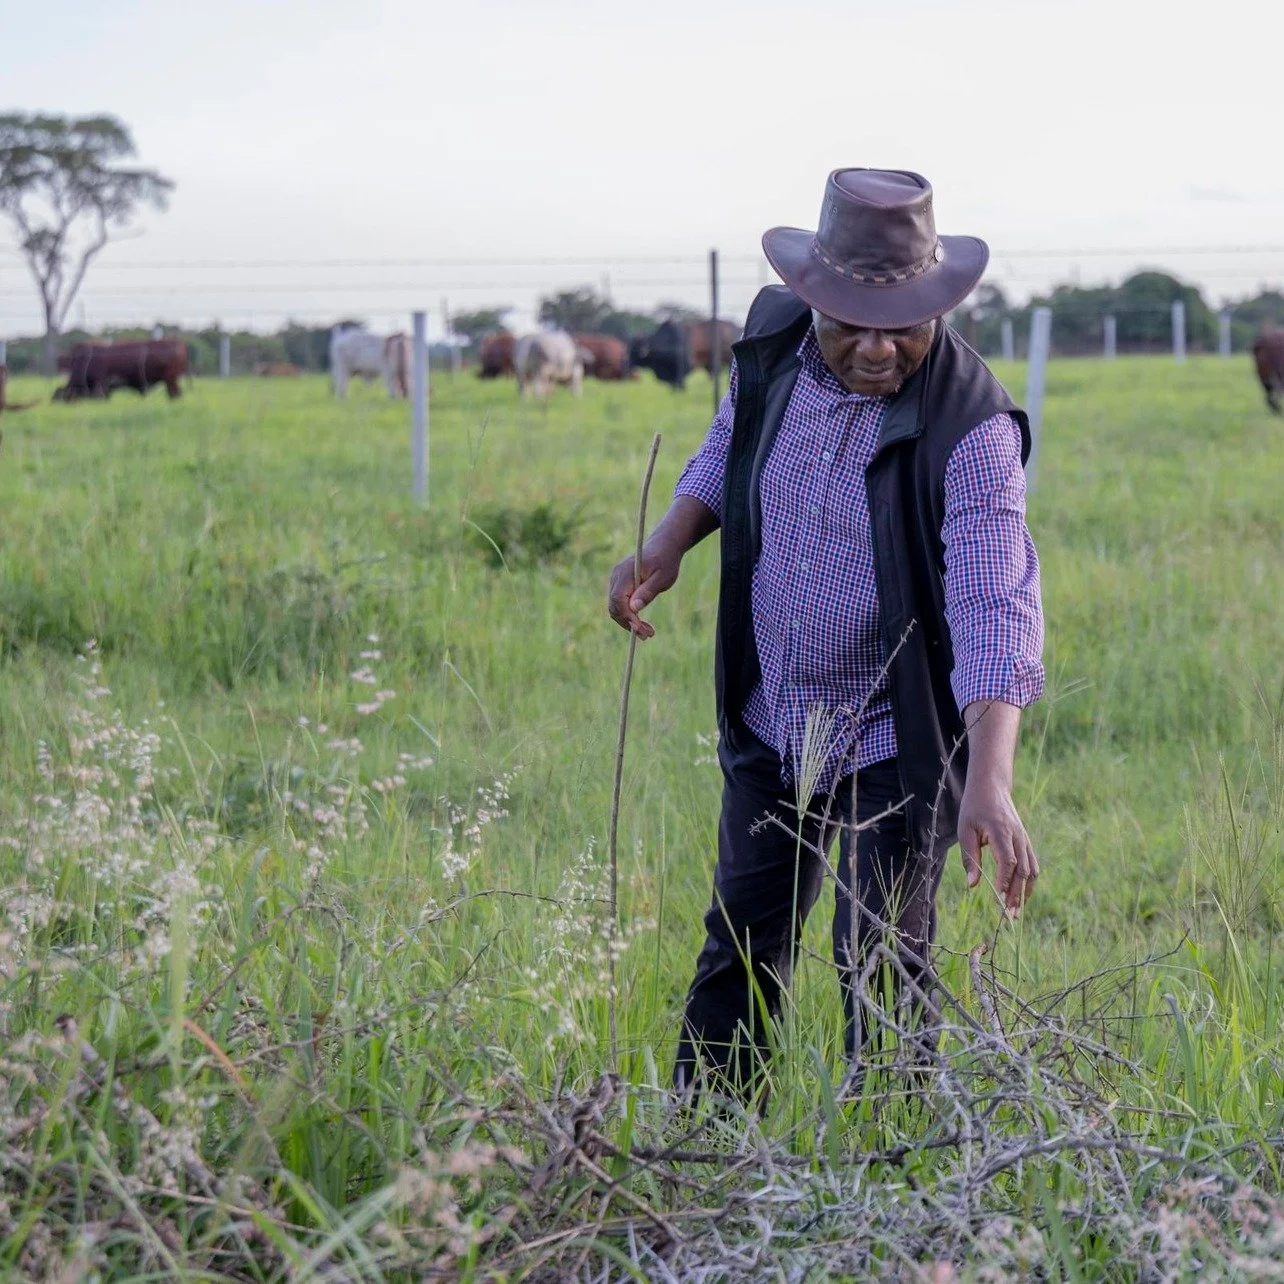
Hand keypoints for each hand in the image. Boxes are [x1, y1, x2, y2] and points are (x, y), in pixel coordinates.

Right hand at [606, 541, 680, 638]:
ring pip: (615, 607)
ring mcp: (616, 579)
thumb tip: (634, 608)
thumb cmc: (666, 561)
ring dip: (628, 622)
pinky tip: (641, 623)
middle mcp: (616, 576)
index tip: (642, 630)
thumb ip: (648, 592)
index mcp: (626, 573)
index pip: (618, 600)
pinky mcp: (620, 583)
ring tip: (647, 632)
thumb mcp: (663, 578)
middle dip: (628, 623)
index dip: (628, 617)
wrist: (663, 546)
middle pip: (614, 606)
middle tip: (647, 635)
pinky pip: (619, 603)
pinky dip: (628, 615)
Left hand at [957, 779, 1038, 915]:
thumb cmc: (974, 808)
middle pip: (1023, 870)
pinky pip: (1033, 864)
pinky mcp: (1026, 842)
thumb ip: (970, 857)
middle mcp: (1018, 836)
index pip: (1008, 861)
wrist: (992, 787)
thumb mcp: (965, 830)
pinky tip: (1021, 895)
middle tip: (1009, 916)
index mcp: (1001, 831)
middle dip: (1017, 894)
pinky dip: (1029, 882)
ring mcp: (1025, 839)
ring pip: (1032, 870)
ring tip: (1016, 911)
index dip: (1005, 882)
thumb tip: (972, 885)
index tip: (999, 900)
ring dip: (1025, 892)